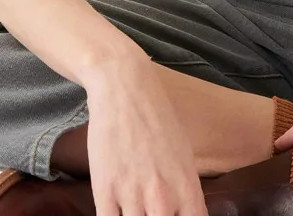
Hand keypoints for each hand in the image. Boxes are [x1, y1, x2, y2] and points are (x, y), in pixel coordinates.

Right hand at [82, 53, 208, 215]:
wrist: (127, 89)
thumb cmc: (157, 117)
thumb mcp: (182, 152)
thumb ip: (184, 188)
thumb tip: (185, 211)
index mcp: (187, 186)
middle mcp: (163, 196)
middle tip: (150, 213)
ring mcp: (133, 195)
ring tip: (134, 211)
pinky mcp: (105, 190)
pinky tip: (115, 214)